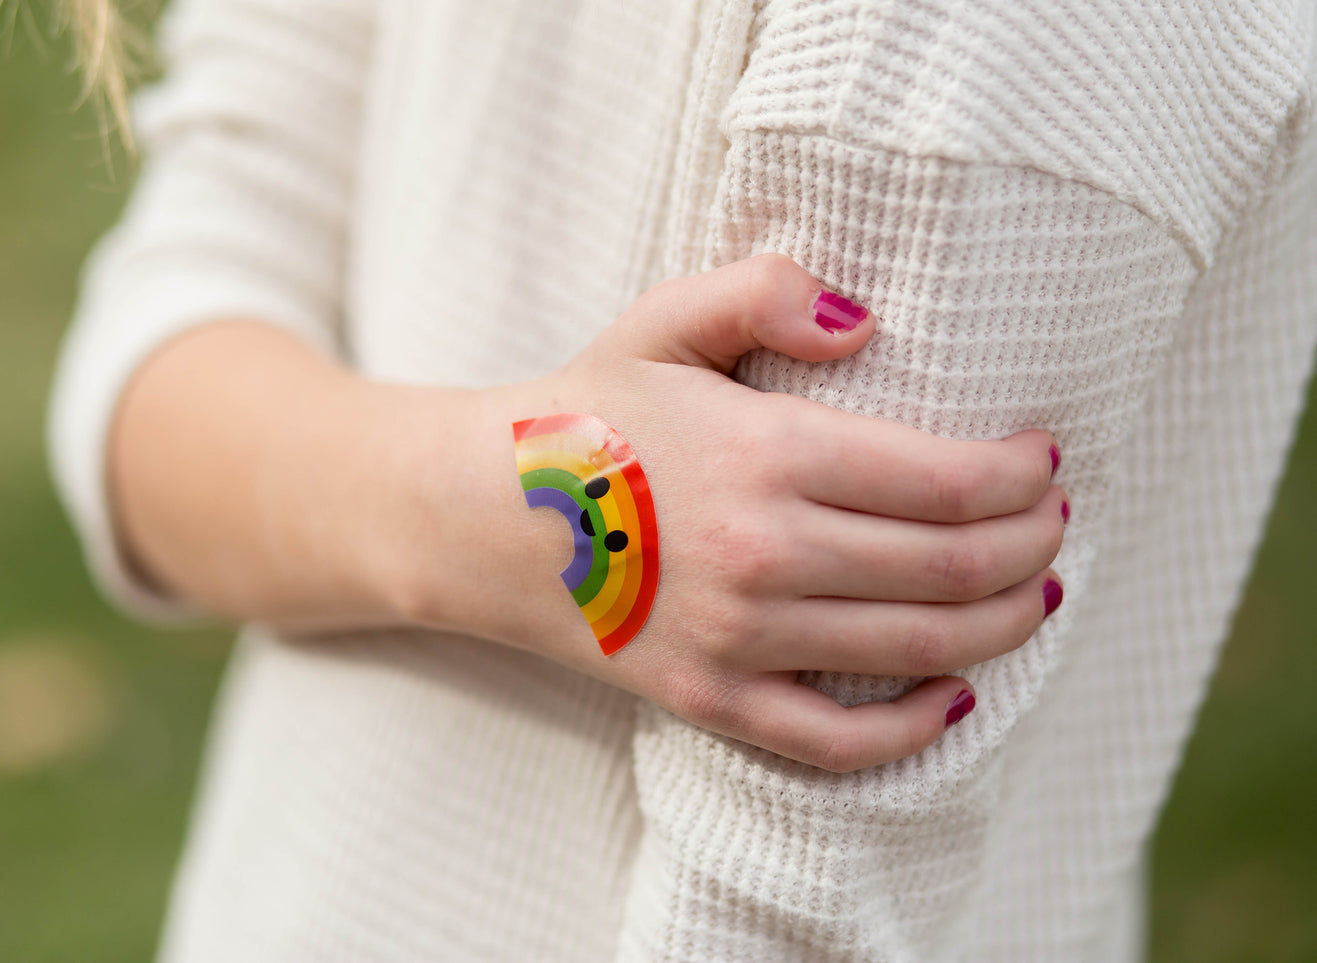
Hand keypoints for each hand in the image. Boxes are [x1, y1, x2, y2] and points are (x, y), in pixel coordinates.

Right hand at [416, 254, 1066, 771]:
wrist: (476, 517)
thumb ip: (767, 293)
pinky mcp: (712, 701)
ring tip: (1038, 593)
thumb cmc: (583, 415)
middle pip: (958, 568)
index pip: (953, 481)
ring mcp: (740, 642)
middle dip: (1036, 545)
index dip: (1025, 475)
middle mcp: (766, 556)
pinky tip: (955, 693)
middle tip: (1055, 522)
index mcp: (768, 455)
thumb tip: (869, 322)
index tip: (1043, 460)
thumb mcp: (662, 321)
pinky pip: (842, 742)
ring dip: (1008, 623)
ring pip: (923, 650)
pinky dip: (919, 726)